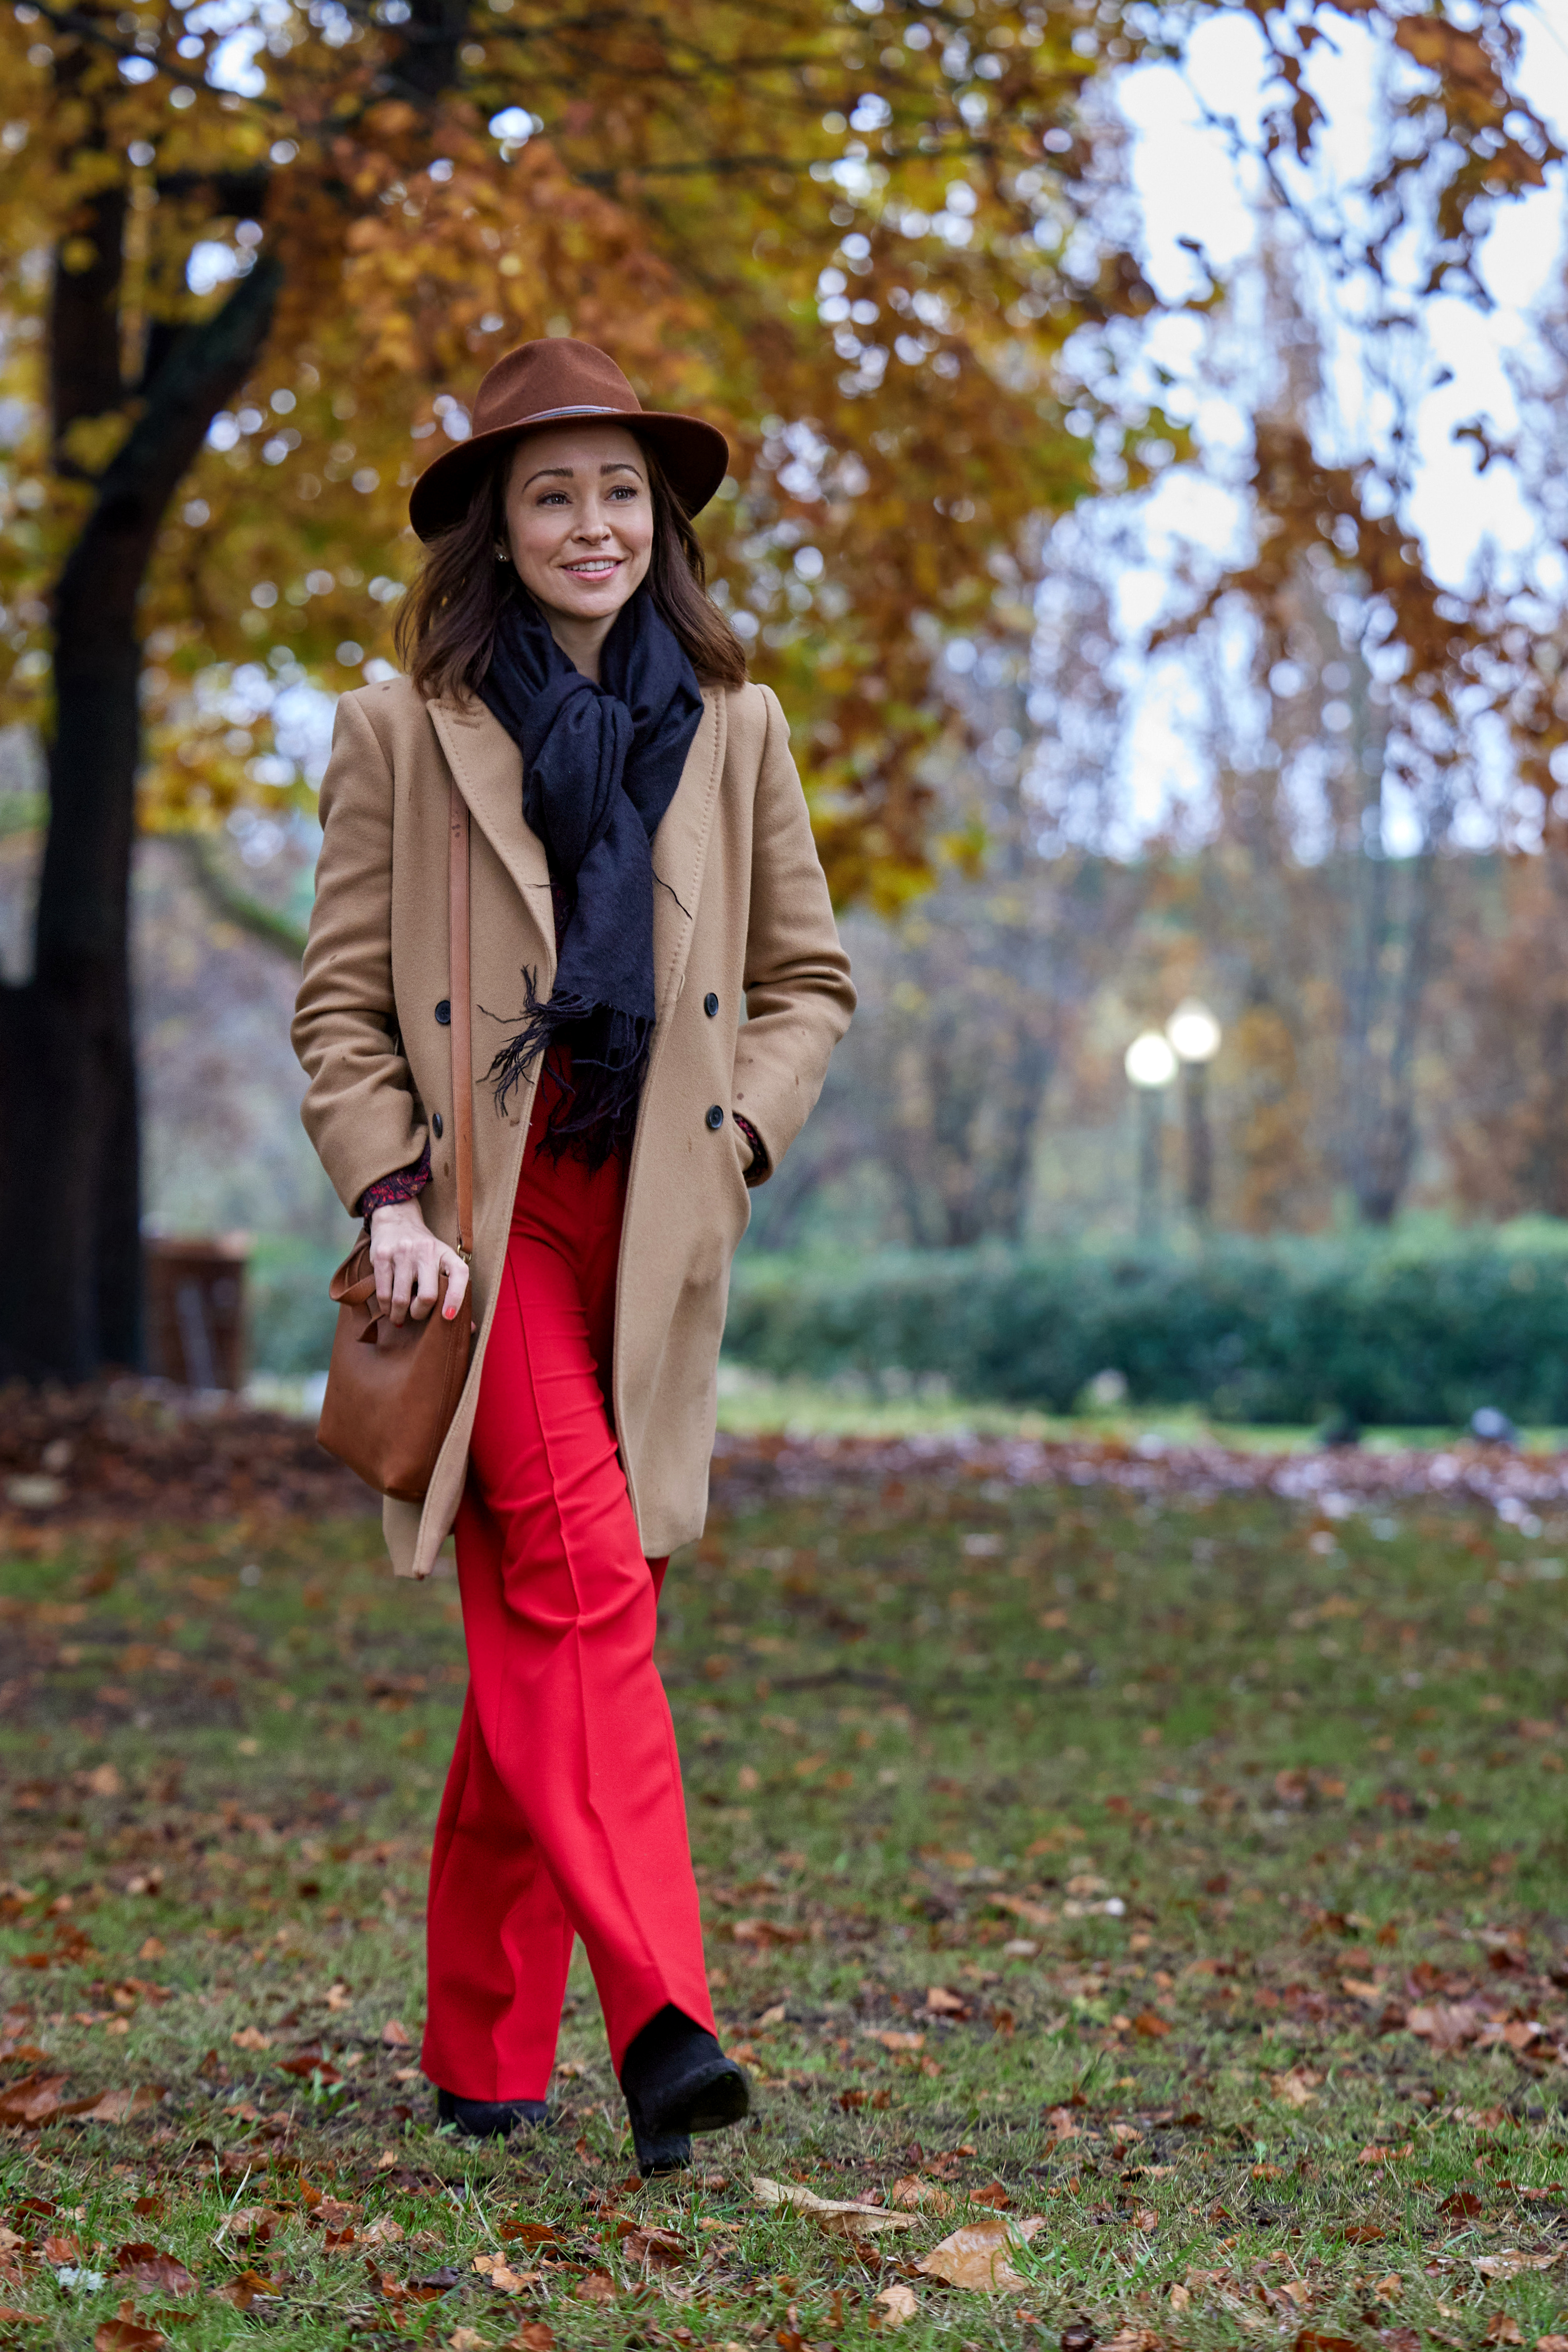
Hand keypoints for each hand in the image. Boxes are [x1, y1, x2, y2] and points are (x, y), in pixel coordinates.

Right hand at [368, 1200, 470, 1326]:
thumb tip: (470, 1328)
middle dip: (420, 1314)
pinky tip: (389, 1309)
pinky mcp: (383, 1257)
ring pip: (401, 1299)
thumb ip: (454, 1290)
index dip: (457, 1298)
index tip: (449, 1316)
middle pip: (427, 1296)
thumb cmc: (424, 1251)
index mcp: (446, 1254)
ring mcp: (403, 1253)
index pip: (459, 1275)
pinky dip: (386, 1308)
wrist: (397, 1220)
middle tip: (416, 1315)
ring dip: (399, 1315)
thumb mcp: (441, 1261)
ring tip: (399, 1317)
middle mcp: (426, 1252)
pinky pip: (384, 1293)